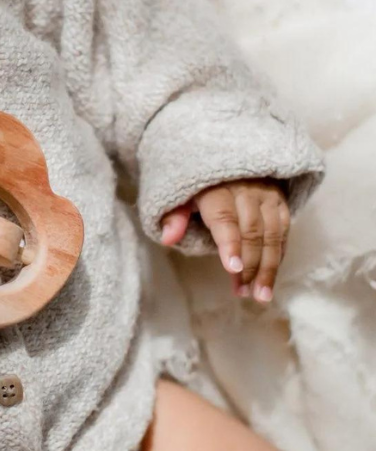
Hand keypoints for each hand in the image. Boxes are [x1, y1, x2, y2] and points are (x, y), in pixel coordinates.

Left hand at [159, 178, 289, 302]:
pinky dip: (278, 255)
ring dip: (268, 267)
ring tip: (260, 294)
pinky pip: (283, 231)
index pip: (224, 218)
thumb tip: (167, 239)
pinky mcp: (280, 201)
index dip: (229, 244)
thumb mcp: (180, 194)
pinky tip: (270, 277)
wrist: (224, 156)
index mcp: (216, 188)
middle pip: (251, 231)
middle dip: (249, 265)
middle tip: (243, 292)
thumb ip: (175, 216)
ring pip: (272, 234)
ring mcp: (266, 195)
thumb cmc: (197, 184)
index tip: (232, 269)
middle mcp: (245, 190)